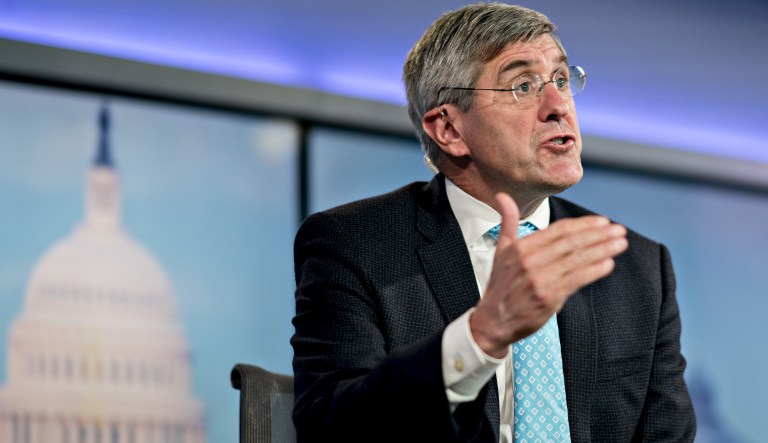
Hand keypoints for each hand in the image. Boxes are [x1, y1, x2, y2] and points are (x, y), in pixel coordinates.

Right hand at [470, 192, 627, 357]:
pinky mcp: (548, 298)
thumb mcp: (501, 250)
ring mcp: (539, 279)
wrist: (494, 320)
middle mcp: (530, 261)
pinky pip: (577, 280)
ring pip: (577, 259)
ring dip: (603, 250)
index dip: (584, 224)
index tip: (603, 221)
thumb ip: (508, 222)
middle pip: (571, 243)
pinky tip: (608, 264)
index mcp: (521, 247)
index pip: (558, 230)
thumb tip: (502, 196)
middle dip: (599, 235)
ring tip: (620, 243)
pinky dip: (594, 271)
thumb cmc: (501, 284)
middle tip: (619, 230)